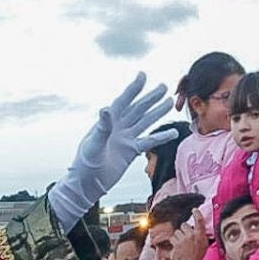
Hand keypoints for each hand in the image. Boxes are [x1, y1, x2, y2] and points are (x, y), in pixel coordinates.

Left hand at [48, 73, 174, 229]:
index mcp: (107, 121)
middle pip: (137, 109)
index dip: (133, 89)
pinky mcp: (131, 151)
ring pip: (145, 122)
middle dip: (150, 97)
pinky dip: (161, 137)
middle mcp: (118, 127)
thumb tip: (105, 109)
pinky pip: (149, 142)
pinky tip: (173, 132)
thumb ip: (102, 128)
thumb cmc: (85, 163)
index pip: (123, 101)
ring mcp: (126, 138)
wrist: (88, 184)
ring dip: (157, 112)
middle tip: (164, 87)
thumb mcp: (92, 144)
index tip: (143, 76)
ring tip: (170, 103)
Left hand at [169, 211, 210, 259]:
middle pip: (184, 225)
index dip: (197, 214)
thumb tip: (198, 231)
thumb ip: (201, 236)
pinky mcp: (175, 245)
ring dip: (178, 236)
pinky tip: (178, 248)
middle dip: (184, 229)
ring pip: (176, 232)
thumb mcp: (205, 245)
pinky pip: (172, 240)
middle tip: (186, 236)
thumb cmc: (199, 257)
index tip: (194, 210)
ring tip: (182, 243)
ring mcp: (182, 240)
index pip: (199, 220)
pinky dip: (174, 243)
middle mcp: (190, 235)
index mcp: (200, 235)